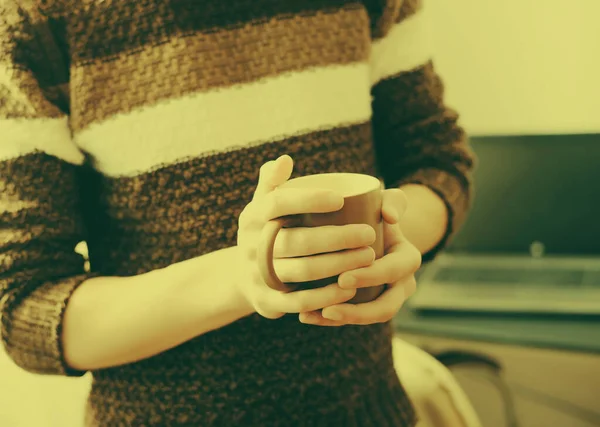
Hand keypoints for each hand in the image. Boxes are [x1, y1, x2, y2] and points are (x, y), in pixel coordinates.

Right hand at [236, 155, 377, 318]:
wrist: (243, 276)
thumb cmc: (267, 231)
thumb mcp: (263, 205)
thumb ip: (273, 181)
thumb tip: (284, 159)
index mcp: (251, 216)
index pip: (277, 203)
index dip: (308, 200)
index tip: (340, 199)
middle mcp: (249, 246)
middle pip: (295, 241)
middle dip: (337, 238)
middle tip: (368, 234)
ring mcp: (256, 275)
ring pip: (301, 271)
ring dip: (339, 265)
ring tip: (369, 257)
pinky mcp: (266, 302)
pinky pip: (299, 302)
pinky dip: (327, 296)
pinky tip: (352, 288)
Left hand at [299, 188, 421, 325]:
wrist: (371, 230)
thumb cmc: (376, 212)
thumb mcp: (387, 201)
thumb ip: (393, 200)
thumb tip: (390, 216)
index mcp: (407, 259)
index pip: (394, 272)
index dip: (371, 277)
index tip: (343, 277)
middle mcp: (401, 284)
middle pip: (386, 306)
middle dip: (359, 311)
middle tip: (329, 306)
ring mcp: (385, 299)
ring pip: (368, 318)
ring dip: (341, 320)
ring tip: (311, 315)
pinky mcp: (367, 307)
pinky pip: (351, 320)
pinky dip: (328, 321)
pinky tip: (305, 316)